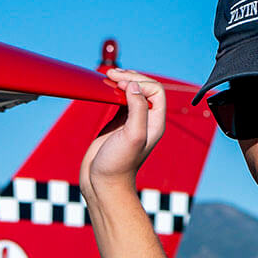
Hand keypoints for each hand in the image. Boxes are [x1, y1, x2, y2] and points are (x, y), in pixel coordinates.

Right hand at [79, 68, 166, 201]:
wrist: (102, 183)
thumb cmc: (118, 165)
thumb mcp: (132, 135)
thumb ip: (137, 108)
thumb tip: (133, 85)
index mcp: (155, 122)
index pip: (155, 90)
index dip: (139, 82)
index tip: (121, 85)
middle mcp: (145, 120)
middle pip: (144, 87)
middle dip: (130, 77)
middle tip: (112, 74)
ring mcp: (130, 121)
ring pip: (131, 92)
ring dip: (121, 81)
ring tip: (108, 76)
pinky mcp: (116, 124)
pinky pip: (118, 101)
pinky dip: (112, 91)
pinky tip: (104, 88)